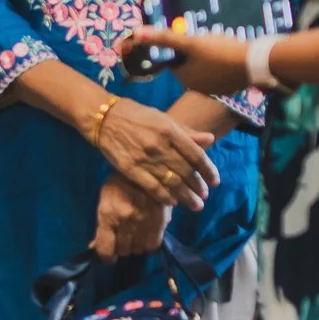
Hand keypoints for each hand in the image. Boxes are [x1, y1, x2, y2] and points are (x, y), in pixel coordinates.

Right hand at [88, 98, 216, 210]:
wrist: (103, 118)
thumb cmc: (136, 115)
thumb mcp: (163, 118)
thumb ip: (186, 131)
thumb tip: (210, 140)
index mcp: (169, 130)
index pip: (196, 154)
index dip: (208, 170)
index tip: (215, 181)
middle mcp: (160, 145)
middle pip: (186, 171)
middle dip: (199, 186)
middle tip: (205, 195)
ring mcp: (145, 159)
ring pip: (172, 183)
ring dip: (187, 196)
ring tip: (196, 204)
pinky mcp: (131, 170)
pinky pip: (153, 187)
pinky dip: (166, 197)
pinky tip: (174, 202)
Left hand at [92, 175, 166, 259]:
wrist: (145, 166)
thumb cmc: (120, 182)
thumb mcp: (105, 199)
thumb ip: (101, 225)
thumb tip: (94, 247)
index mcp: (108, 214)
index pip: (105, 249)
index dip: (106, 257)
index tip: (108, 256)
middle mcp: (126, 221)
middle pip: (123, 251)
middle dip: (121, 248)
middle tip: (122, 239)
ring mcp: (144, 222)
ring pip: (138, 250)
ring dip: (135, 246)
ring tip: (135, 236)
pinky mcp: (160, 222)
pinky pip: (153, 245)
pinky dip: (148, 244)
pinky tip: (146, 235)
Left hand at [117, 26, 266, 96]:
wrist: (256, 62)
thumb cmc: (220, 51)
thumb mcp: (190, 41)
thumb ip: (163, 37)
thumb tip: (136, 33)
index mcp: (186, 78)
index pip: (176, 57)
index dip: (182, 44)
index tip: (192, 35)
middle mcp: (199, 87)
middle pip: (191, 61)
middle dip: (197, 48)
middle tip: (211, 38)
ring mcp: (217, 88)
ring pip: (207, 65)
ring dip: (211, 54)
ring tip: (222, 44)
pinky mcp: (232, 85)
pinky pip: (222, 70)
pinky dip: (224, 61)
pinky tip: (232, 52)